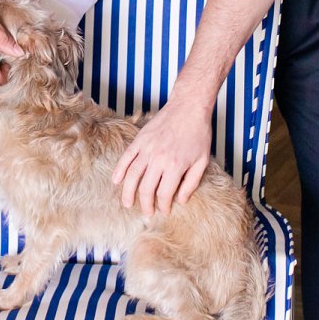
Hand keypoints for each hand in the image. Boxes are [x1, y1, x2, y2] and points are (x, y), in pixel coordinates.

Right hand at [113, 94, 212, 216]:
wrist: (188, 108)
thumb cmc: (199, 134)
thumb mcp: (202, 161)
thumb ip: (191, 183)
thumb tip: (180, 201)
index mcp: (175, 166)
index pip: (164, 194)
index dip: (163, 206)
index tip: (163, 210)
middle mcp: (159, 159)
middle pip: (146, 189)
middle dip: (145, 204)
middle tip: (146, 212)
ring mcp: (147, 148)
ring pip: (132, 176)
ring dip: (128, 192)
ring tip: (127, 203)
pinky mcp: (140, 139)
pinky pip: (126, 158)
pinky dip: (119, 170)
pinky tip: (116, 180)